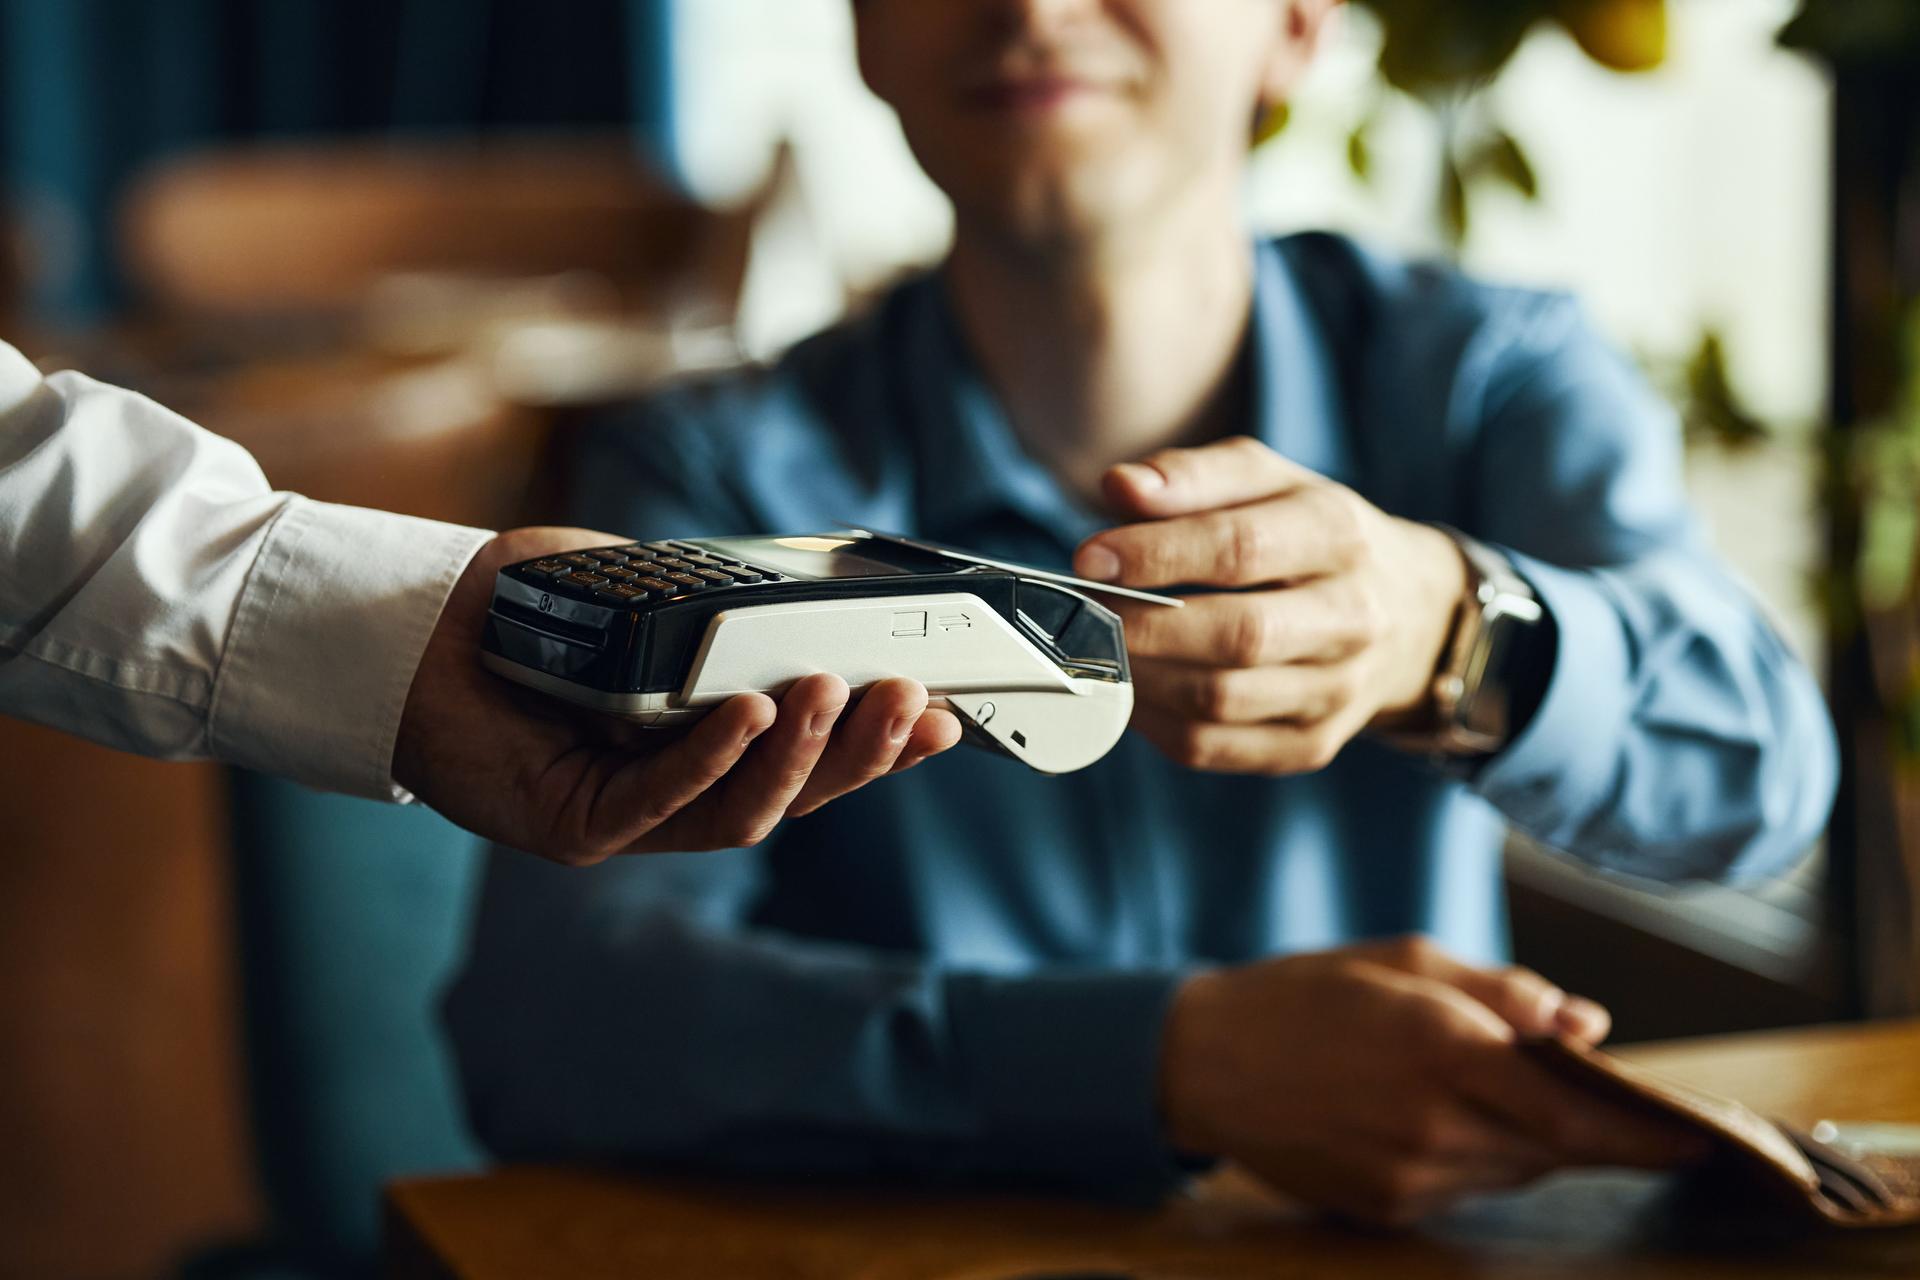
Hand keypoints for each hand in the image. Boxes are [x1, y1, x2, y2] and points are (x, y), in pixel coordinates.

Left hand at [393, 527, 961, 864]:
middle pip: (795, 792)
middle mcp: (676, 790)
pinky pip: (657, 803)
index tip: (944, 713)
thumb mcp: (648, 592)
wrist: (412, 624)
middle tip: (916, 701)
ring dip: (801, 755)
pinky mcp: (571, 828)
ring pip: (742, 810)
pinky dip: (711, 759)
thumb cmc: (527, 606)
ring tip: (835, 691)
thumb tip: (810, 599)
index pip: (811, 756)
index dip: (880, 744)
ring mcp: (626, 818)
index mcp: (706, 744)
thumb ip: (722, 608)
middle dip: (863, 751)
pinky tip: (751, 713)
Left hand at [1072, 437, 1467, 774]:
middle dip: (1143, 626)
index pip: (1242, 548)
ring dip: (1141, 677)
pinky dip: (1154, 723)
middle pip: (1239, 635)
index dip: (1157, 554)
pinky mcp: (1312, 745)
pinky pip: (1215, 747)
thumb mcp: (1265, 481)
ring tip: (1096, 648)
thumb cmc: (1307, 535)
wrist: (1404, 611)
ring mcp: (1337, 691)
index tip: (1089, 556)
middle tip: (1082, 611)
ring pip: (1221, 702)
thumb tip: (1118, 487)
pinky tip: (1128, 688)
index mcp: (1338, 534)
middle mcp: (1352, 617)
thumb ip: (1192, 476)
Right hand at [1158, 936, 1708, 1227]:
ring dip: (1533, 1140)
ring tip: (1500, 1094)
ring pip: (1515, 1171)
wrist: (1204, 1064)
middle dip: (1593, 1129)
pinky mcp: (1386, 1209)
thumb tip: (1587, 1024)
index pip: (1575, 1111)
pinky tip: (1439, 1118)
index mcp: (1440, 1048)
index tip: (1698, 1136)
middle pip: (1556, 1148)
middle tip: (1616, 1104)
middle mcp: (1432, 1125)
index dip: (1646, 1132)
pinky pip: (1466, 1190)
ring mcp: (1408, 1177)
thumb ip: (1501, 993)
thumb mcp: (1404, 959)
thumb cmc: (1305, 994)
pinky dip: (1478, 1157)